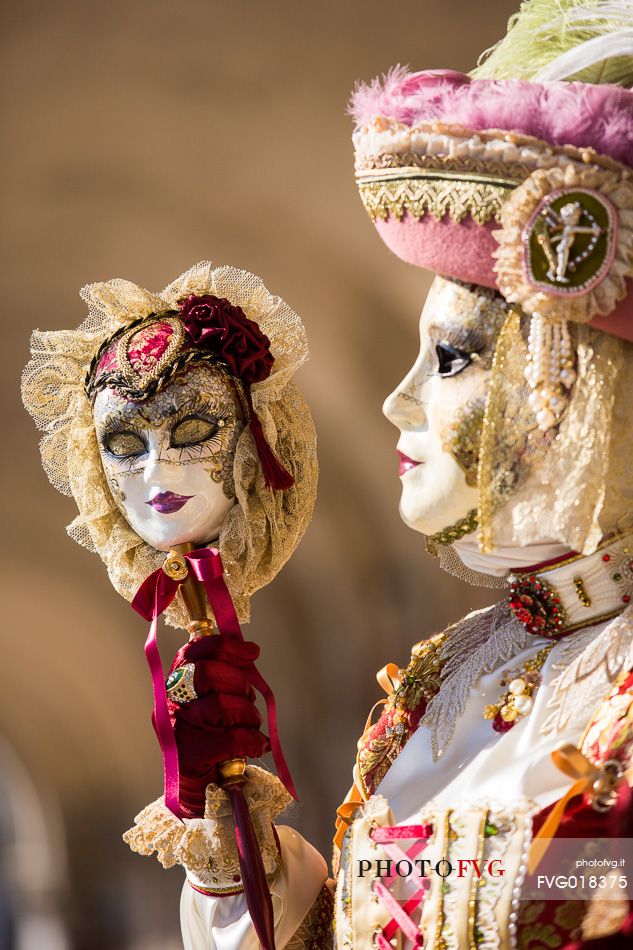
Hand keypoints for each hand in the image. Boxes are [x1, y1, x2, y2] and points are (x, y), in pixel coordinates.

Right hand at [165, 636, 269, 816]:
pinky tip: (257, 746)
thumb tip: (248, 652)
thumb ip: (224, 679)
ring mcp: (177, 729)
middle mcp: (170, 704)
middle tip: (249, 701)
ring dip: (248, 714)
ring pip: (222, 703)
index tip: (252, 652)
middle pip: (208, 672)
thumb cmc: (213, 746)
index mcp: (175, 686)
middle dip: (239, 683)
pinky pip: (232, 737)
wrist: (202, 795)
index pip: (194, 652)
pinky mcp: (189, 755)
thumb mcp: (215, 704)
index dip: (225, 647)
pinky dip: (252, 740)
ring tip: (251, 726)